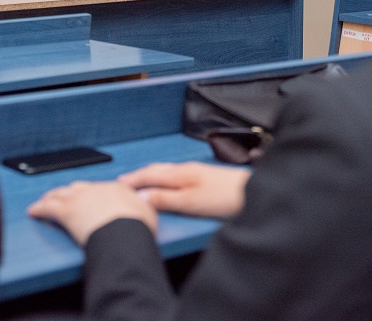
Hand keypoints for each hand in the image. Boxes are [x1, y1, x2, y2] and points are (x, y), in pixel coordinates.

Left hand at [27, 180, 157, 246]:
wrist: (123, 231)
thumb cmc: (137, 227)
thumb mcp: (148, 213)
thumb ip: (143, 207)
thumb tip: (144, 206)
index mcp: (116, 189)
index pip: (100, 189)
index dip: (92, 194)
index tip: (90, 197)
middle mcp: (96, 189)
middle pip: (78, 188)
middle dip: (71, 192)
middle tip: (66, 195)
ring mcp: (79, 198)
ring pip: (61, 194)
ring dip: (53, 196)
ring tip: (46, 198)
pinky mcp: (65, 211)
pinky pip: (47, 208)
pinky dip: (39, 208)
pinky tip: (33, 210)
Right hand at [117, 161, 249, 218]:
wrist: (254, 193)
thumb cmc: (225, 197)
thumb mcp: (190, 202)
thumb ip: (164, 199)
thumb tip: (140, 196)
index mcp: (179, 173)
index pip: (149, 174)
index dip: (132, 180)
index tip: (118, 184)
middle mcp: (186, 169)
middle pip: (156, 170)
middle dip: (139, 175)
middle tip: (124, 182)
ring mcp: (196, 172)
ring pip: (166, 171)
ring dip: (151, 176)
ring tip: (141, 182)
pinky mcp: (205, 178)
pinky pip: (175, 175)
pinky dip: (164, 179)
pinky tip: (168, 185)